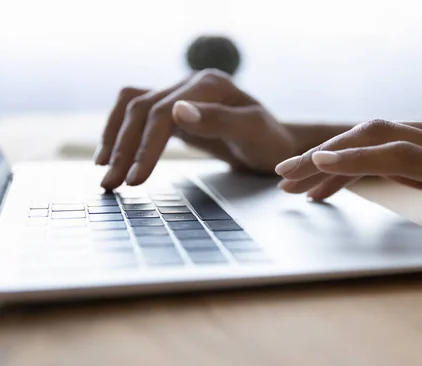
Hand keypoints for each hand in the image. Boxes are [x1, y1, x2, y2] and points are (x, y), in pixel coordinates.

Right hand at [96, 69, 297, 189]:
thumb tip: (177, 110)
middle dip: (123, 148)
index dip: (146, 145)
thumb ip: (219, 120)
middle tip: (110, 185)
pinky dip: (120, 132)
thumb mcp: (253, 132)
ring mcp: (181, 95)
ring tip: (104, 173)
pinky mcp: (175, 111)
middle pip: (141, 109)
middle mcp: (190, 84)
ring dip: (114, 139)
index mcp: (209, 84)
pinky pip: (138, 115)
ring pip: (132, 108)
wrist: (276, 145)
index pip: (163, 112)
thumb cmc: (270, 142)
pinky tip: (111, 155)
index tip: (136, 178)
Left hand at [275, 118, 421, 259]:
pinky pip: (399, 155)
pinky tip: (326, 165)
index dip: (339, 158)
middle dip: (323, 157)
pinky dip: (358, 158)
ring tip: (293, 178)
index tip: (309, 178)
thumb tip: (396, 176)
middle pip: (368, 136)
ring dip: (328, 159)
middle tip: (287, 177)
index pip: (379, 141)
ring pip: (375, 140)